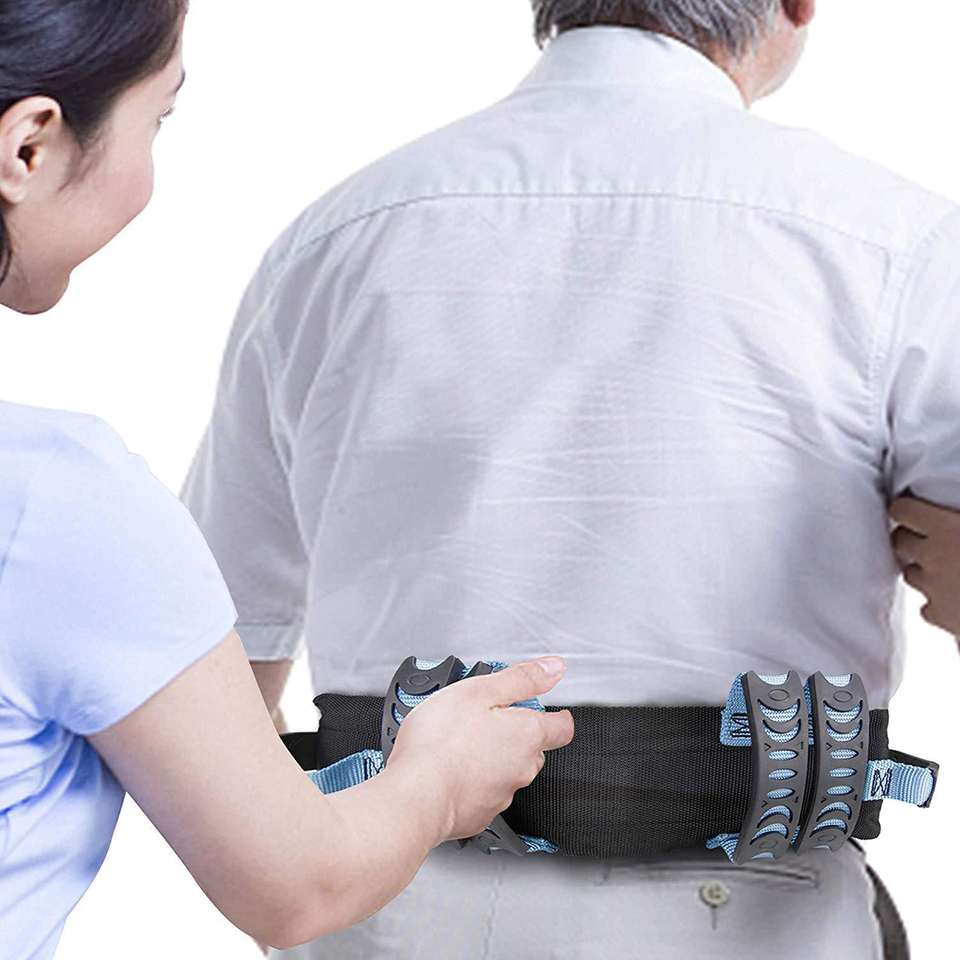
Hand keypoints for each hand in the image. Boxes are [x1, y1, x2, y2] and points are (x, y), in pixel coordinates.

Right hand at [385, 658, 574, 841]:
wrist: (415, 797)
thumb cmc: (441, 742)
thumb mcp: (480, 691)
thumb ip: (521, 679)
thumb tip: (554, 668)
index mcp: (527, 735)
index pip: (561, 726)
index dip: (554, 714)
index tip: (542, 708)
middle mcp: (522, 768)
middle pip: (532, 748)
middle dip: (514, 733)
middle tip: (484, 717)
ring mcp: (501, 795)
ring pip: (507, 770)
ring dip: (491, 757)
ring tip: (458, 743)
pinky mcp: (479, 814)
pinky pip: (483, 793)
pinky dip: (472, 781)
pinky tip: (449, 770)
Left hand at [889, 495, 959, 638]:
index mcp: (946, 528)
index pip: (902, 510)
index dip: (908, 508)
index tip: (915, 508)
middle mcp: (932, 557)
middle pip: (899, 541)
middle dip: (911, 537)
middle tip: (931, 538)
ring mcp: (933, 588)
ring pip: (911, 573)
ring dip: (924, 569)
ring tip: (949, 568)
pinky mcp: (939, 617)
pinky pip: (927, 605)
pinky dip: (937, 602)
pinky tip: (957, 599)